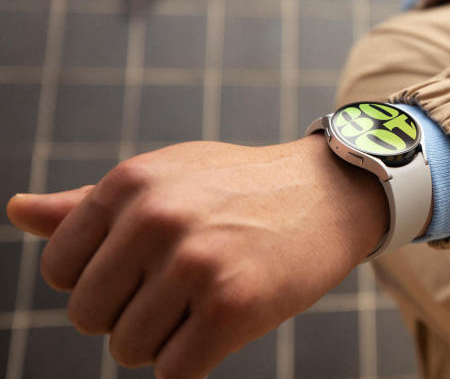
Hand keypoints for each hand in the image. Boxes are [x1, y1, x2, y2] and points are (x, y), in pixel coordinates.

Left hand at [6, 136, 387, 377]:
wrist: (329, 193)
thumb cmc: (239, 188)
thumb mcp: (166, 178)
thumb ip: (88, 205)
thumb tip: (16, 210)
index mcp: (130, 184)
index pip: (59, 271)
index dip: (100, 282)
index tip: (144, 269)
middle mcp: (156, 218)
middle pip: (88, 317)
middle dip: (128, 315)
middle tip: (180, 287)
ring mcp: (194, 262)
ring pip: (129, 349)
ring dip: (164, 340)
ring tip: (206, 300)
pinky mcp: (232, 305)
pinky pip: (173, 371)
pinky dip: (193, 361)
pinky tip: (224, 323)